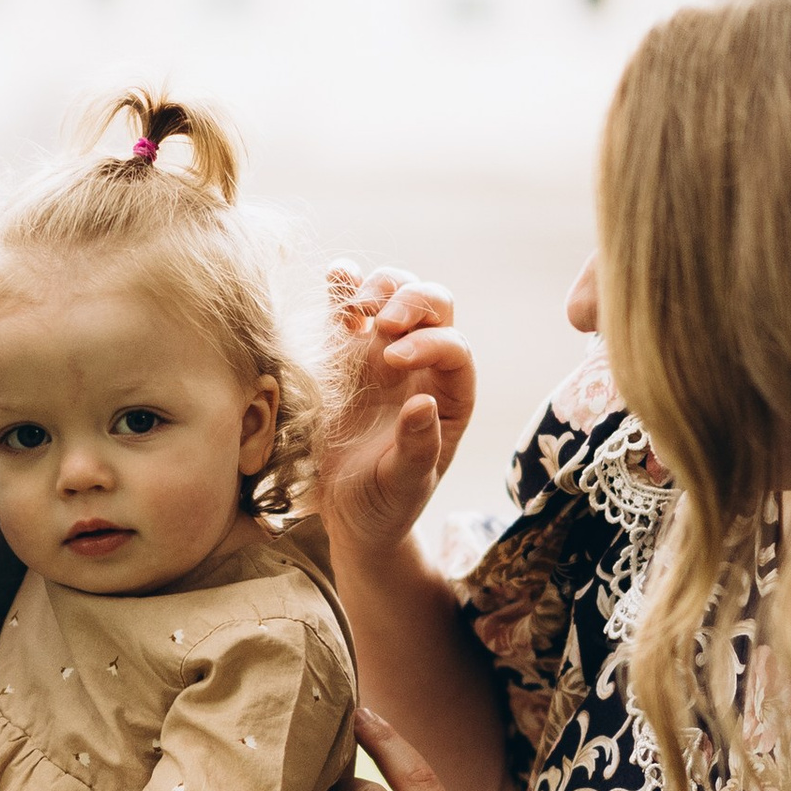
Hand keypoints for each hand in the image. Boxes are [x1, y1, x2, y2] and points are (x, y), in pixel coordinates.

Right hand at [319, 268, 477, 558]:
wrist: (347, 513)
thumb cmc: (385, 504)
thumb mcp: (404, 486)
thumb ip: (417, 448)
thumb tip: (424, 403)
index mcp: (451, 395)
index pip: (454, 348)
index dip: (429, 344)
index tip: (393, 362)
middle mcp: (424, 365)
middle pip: (435, 305)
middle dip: (412, 301)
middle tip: (381, 322)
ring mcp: (383, 352)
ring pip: (397, 293)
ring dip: (380, 287)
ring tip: (354, 308)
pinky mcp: (345, 351)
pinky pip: (348, 305)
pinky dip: (344, 284)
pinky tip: (336, 277)